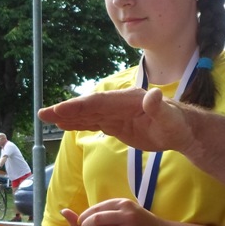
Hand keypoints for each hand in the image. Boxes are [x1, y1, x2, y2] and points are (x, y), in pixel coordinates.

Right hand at [39, 88, 194, 153]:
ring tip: (46, 118)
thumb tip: (154, 95)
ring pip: (87, 115)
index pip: (100, 102)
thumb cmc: (178, 125)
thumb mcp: (171, 119)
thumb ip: (159, 108)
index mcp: (128, 100)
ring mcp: (115, 113)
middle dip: (66, 110)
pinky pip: (93, 123)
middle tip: (43, 113)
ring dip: (67, 116)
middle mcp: (118, 104)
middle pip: (88, 107)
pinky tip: (63, 125)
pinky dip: (77, 123)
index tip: (61, 109)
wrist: (181, 130)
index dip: (80, 106)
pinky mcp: (115, 124)